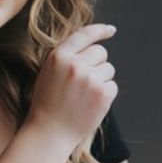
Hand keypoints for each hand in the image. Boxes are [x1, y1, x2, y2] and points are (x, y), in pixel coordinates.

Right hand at [25, 23, 117, 144]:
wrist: (49, 132)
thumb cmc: (48, 103)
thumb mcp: (49, 72)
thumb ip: (68, 57)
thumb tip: (94, 45)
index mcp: (59, 56)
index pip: (84, 34)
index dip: (100, 30)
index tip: (110, 30)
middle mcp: (75, 65)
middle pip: (101, 52)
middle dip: (97, 63)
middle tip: (85, 80)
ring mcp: (90, 79)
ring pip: (108, 69)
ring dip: (101, 79)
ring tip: (84, 95)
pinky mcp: (102, 94)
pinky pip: (113, 85)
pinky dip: (105, 94)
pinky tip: (90, 104)